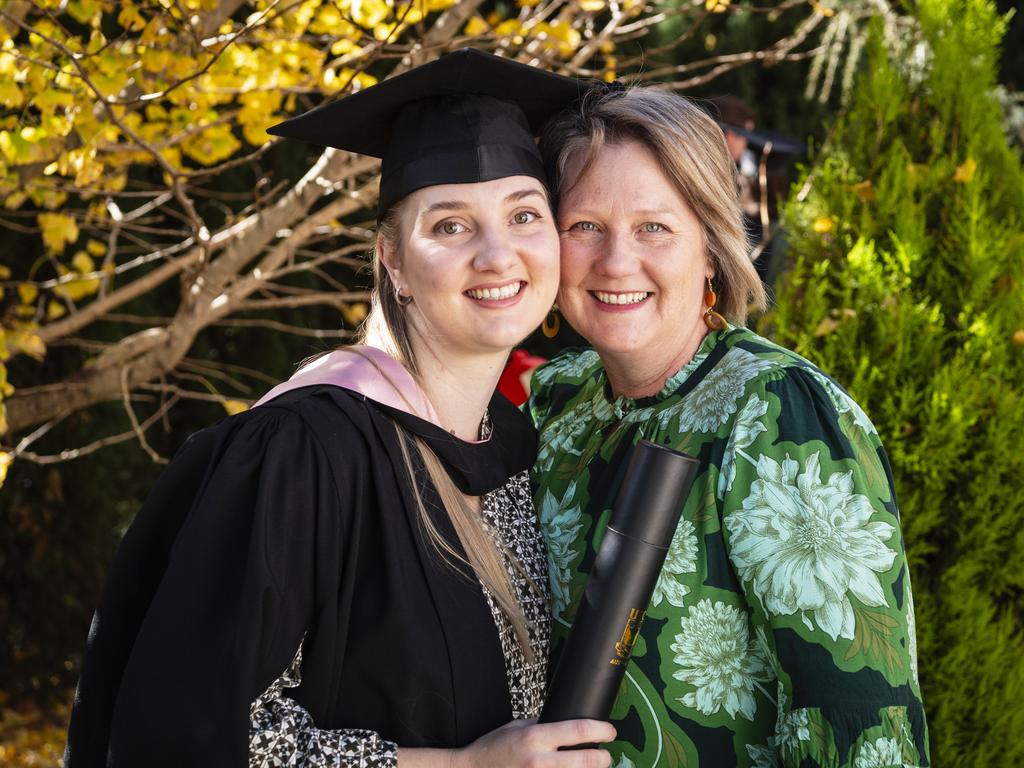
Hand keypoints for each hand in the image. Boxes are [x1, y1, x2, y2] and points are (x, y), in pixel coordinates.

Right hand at [453, 718, 615, 767]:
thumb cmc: (495, 748)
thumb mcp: (518, 727)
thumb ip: (544, 725)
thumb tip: (569, 721)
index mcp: (535, 737)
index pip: (578, 730)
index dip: (601, 730)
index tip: (610, 731)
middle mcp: (540, 761)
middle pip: (587, 761)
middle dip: (604, 758)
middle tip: (605, 755)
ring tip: (589, 766)